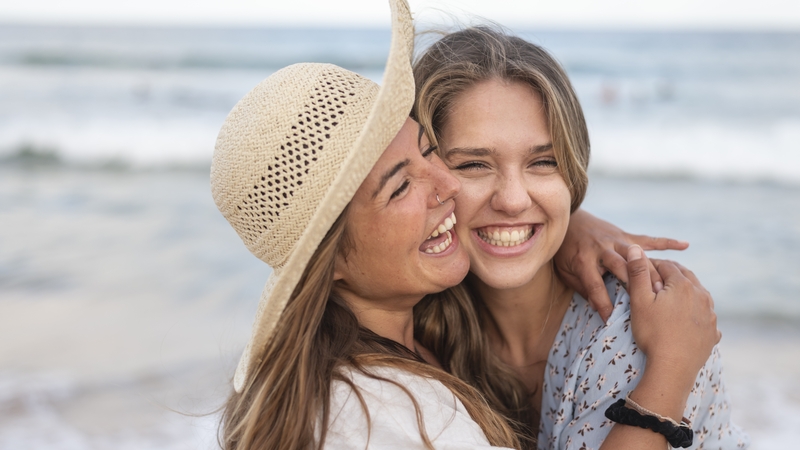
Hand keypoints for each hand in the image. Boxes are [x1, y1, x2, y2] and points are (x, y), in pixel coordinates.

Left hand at [554, 209, 688, 321]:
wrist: (569, 221)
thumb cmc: (566, 251)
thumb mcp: (566, 271)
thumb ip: (583, 288)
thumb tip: (598, 308)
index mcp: (584, 260)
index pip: (594, 286)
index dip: (602, 304)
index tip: (610, 321)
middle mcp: (602, 249)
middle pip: (621, 268)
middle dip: (635, 284)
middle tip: (650, 302)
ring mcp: (615, 240)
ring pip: (637, 256)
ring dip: (652, 270)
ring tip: (666, 287)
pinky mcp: (625, 235)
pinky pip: (648, 239)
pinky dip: (666, 242)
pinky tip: (685, 245)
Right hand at [626, 246, 719, 388]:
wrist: (673, 367)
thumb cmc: (652, 332)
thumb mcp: (639, 300)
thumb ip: (638, 272)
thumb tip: (636, 248)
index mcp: (683, 285)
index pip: (667, 265)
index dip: (652, 264)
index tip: (641, 269)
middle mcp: (702, 295)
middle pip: (686, 276)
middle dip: (670, 274)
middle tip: (655, 279)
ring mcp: (710, 314)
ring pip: (698, 294)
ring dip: (685, 291)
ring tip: (671, 297)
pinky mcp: (713, 332)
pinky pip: (705, 314)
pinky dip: (695, 311)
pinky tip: (687, 318)